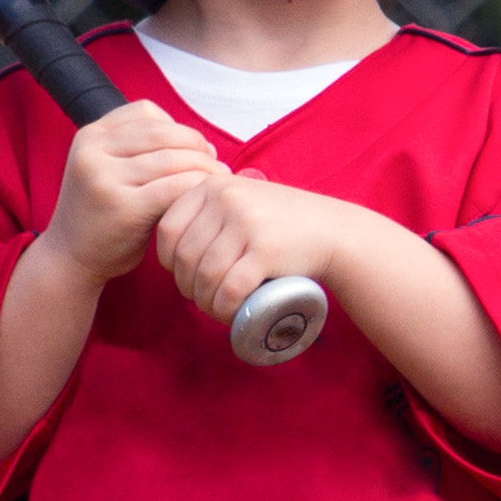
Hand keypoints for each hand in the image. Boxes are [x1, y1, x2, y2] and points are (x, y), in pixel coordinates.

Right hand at [49, 103, 221, 283]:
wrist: (71, 258)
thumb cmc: (103, 214)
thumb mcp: (109, 169)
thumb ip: (142, 150)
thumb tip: (205, 144)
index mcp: (90, 135)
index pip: (146, 112)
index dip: (179, 127)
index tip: (198, 148)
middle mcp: (93, 151)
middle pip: (162, 133)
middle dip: (198, 147)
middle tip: (217, 166)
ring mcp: (104, 178)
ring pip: (171, 159)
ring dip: (203, 169)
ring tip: (218, 183)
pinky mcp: (122, 208)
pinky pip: (172, 188)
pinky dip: (195, 189)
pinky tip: (203, 200)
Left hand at [152, 171, 366, 329]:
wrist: (333, 231)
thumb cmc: (282, 224)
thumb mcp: (241, 200)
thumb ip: (207, 211)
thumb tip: (168, 247)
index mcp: (212, 186)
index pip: (168, 228)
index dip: (168, 261)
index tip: (185, 276)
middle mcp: (225, 198)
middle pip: (184, 256)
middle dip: (188, 288)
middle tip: (203, 300)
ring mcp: (246, 222)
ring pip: (205, 275)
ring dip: (205, 303)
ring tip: (217, 310)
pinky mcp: (265, 249)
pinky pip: (230, 288)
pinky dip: (224, 309)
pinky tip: (230, 315)